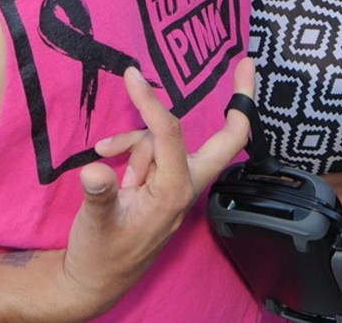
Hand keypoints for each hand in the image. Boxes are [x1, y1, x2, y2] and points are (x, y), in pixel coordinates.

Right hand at [59, 59, 254, 311]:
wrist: (94, 279)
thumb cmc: (100, 254)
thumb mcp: (95, 224)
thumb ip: (99, 195)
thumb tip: (96, 170)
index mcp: (174, 192)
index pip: (170, 134)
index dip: (151, 103)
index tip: (132, 75)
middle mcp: (185, 185)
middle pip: (226, 139)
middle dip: (240, 101)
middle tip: (247, 63)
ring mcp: (178, 183)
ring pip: (166, 139)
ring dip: (135, 140)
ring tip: (104, 154)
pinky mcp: (164, 183)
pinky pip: (154, 151)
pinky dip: (130, 147)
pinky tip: (105, 154)